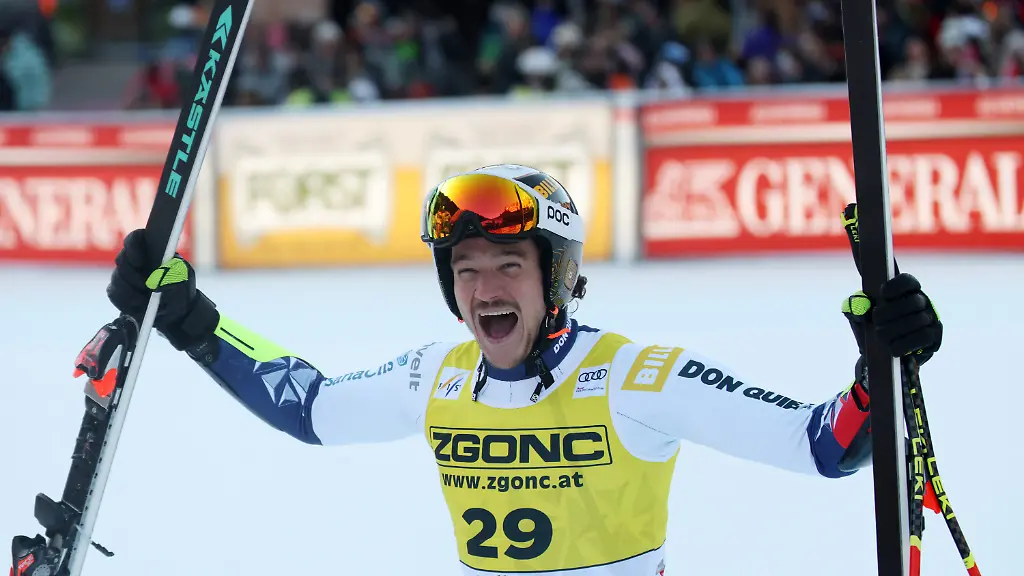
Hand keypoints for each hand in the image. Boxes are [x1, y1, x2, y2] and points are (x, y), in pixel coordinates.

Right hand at [106, 229, 218, 350]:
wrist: (177, 311)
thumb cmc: (181, 289)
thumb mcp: (184, 281)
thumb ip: (173, 277)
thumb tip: (157, 282)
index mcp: (152, 249)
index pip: (136, 237)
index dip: (133, 245)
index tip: (139, 260)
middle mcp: (135, 260)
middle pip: (122, 259)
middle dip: (132, 274)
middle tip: (145, 285)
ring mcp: (124, 275)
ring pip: (117, 278)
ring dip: (130, 290)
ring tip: (145, 301)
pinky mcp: (118, 291)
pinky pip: (114, 294)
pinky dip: (126, 302)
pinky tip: (138, 307)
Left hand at [842, 274, 942, 364]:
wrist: (884, 358)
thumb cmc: (874, 330)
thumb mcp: (860, 319)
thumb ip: (854, 310)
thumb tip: (858, 308)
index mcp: (906, 291)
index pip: (907, 281)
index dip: (896, 286)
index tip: (883, 294)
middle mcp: (922, 302)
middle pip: (912, 302)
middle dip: (890, 312)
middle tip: (876, 320)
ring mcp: (931, 318)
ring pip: (917, 320)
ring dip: (895, 330)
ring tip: (880, 336)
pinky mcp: (934, 336)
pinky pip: (923, 337)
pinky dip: (905, 344)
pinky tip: (893, 348)